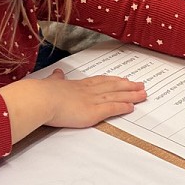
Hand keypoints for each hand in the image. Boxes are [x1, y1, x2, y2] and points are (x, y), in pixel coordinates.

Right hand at [0, 69, 147, 141]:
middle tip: (140, 84)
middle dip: (128, 86)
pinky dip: (123, 107)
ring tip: (143, 94)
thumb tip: (57, 73)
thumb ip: (55, 79)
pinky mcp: (94, 111)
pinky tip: (132, 107)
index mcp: (78, 85)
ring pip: (117, 96)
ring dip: (131, 95)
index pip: (100, 81)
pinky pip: (113, 108)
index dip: (112, 80)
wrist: (41, 99)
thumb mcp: (50, 82)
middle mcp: (88, 90)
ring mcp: (92, 100)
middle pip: (113, 86)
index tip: (122, 79)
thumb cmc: (42, 93)